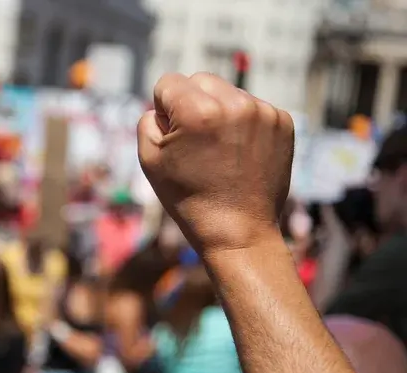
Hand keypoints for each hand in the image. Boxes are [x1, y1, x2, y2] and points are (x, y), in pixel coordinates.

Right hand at [137, 72, 293, 254]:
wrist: (238, 232)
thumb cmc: (188, 198)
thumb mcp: (149, 160)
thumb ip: (148, 120)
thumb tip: (164, 105)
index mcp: (198, 111)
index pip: (168, 82)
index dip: (163, 109)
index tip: (174, 138)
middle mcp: (234, 104)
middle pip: (200, 80)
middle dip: (192, 104)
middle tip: (195, 144)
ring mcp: (263, 112)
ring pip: (227, 92)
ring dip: (219, 112)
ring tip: (219, 151)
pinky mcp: (283, 122)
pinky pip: (252, 107)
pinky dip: (242, 124)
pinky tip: (239, 153)